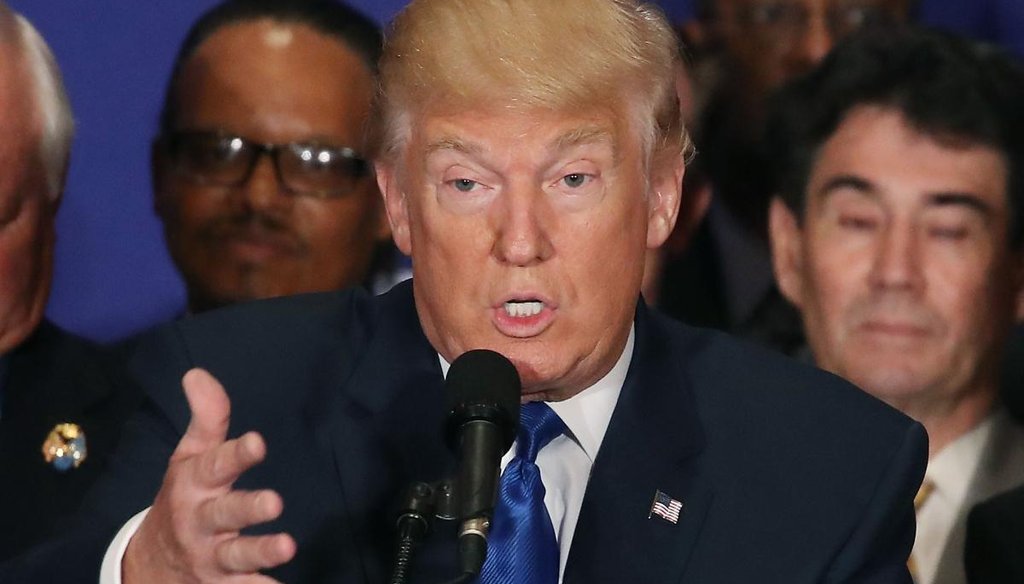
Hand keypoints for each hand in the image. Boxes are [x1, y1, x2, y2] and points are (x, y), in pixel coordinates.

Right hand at [123, 368, 295, 582]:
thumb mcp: (188, 457)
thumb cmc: (182, 498)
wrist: (149, 564)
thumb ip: (206, 418)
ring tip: (288, 546)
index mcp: (194, 485)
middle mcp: (200, 520)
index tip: (258, 442)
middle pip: (225, 513)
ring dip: (261, 552)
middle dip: (248, 508)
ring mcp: (210, 556)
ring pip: (236, 556)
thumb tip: (198, 373)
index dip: (236, 454)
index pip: (215, 465)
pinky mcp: (221, 583)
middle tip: (275, 502)